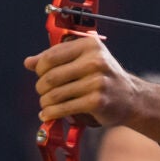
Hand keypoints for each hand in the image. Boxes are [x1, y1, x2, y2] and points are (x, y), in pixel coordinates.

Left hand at [27, 33, 158, 127]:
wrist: (131, 98)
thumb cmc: (103, 77)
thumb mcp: (84, 60)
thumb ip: (57, 58)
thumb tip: (28, 62)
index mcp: (90, 45)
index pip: (51, 56)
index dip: (40, 68)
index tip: (40, 75)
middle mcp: (95, 61)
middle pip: (51, 76)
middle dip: (41, 87)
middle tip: (43, 92)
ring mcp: (97, 82)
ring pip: (55, 94)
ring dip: (45, 102)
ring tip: (45, 105)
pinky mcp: (96, 101)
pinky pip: (64, 108)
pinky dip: (51, 113)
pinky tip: (48, 115)